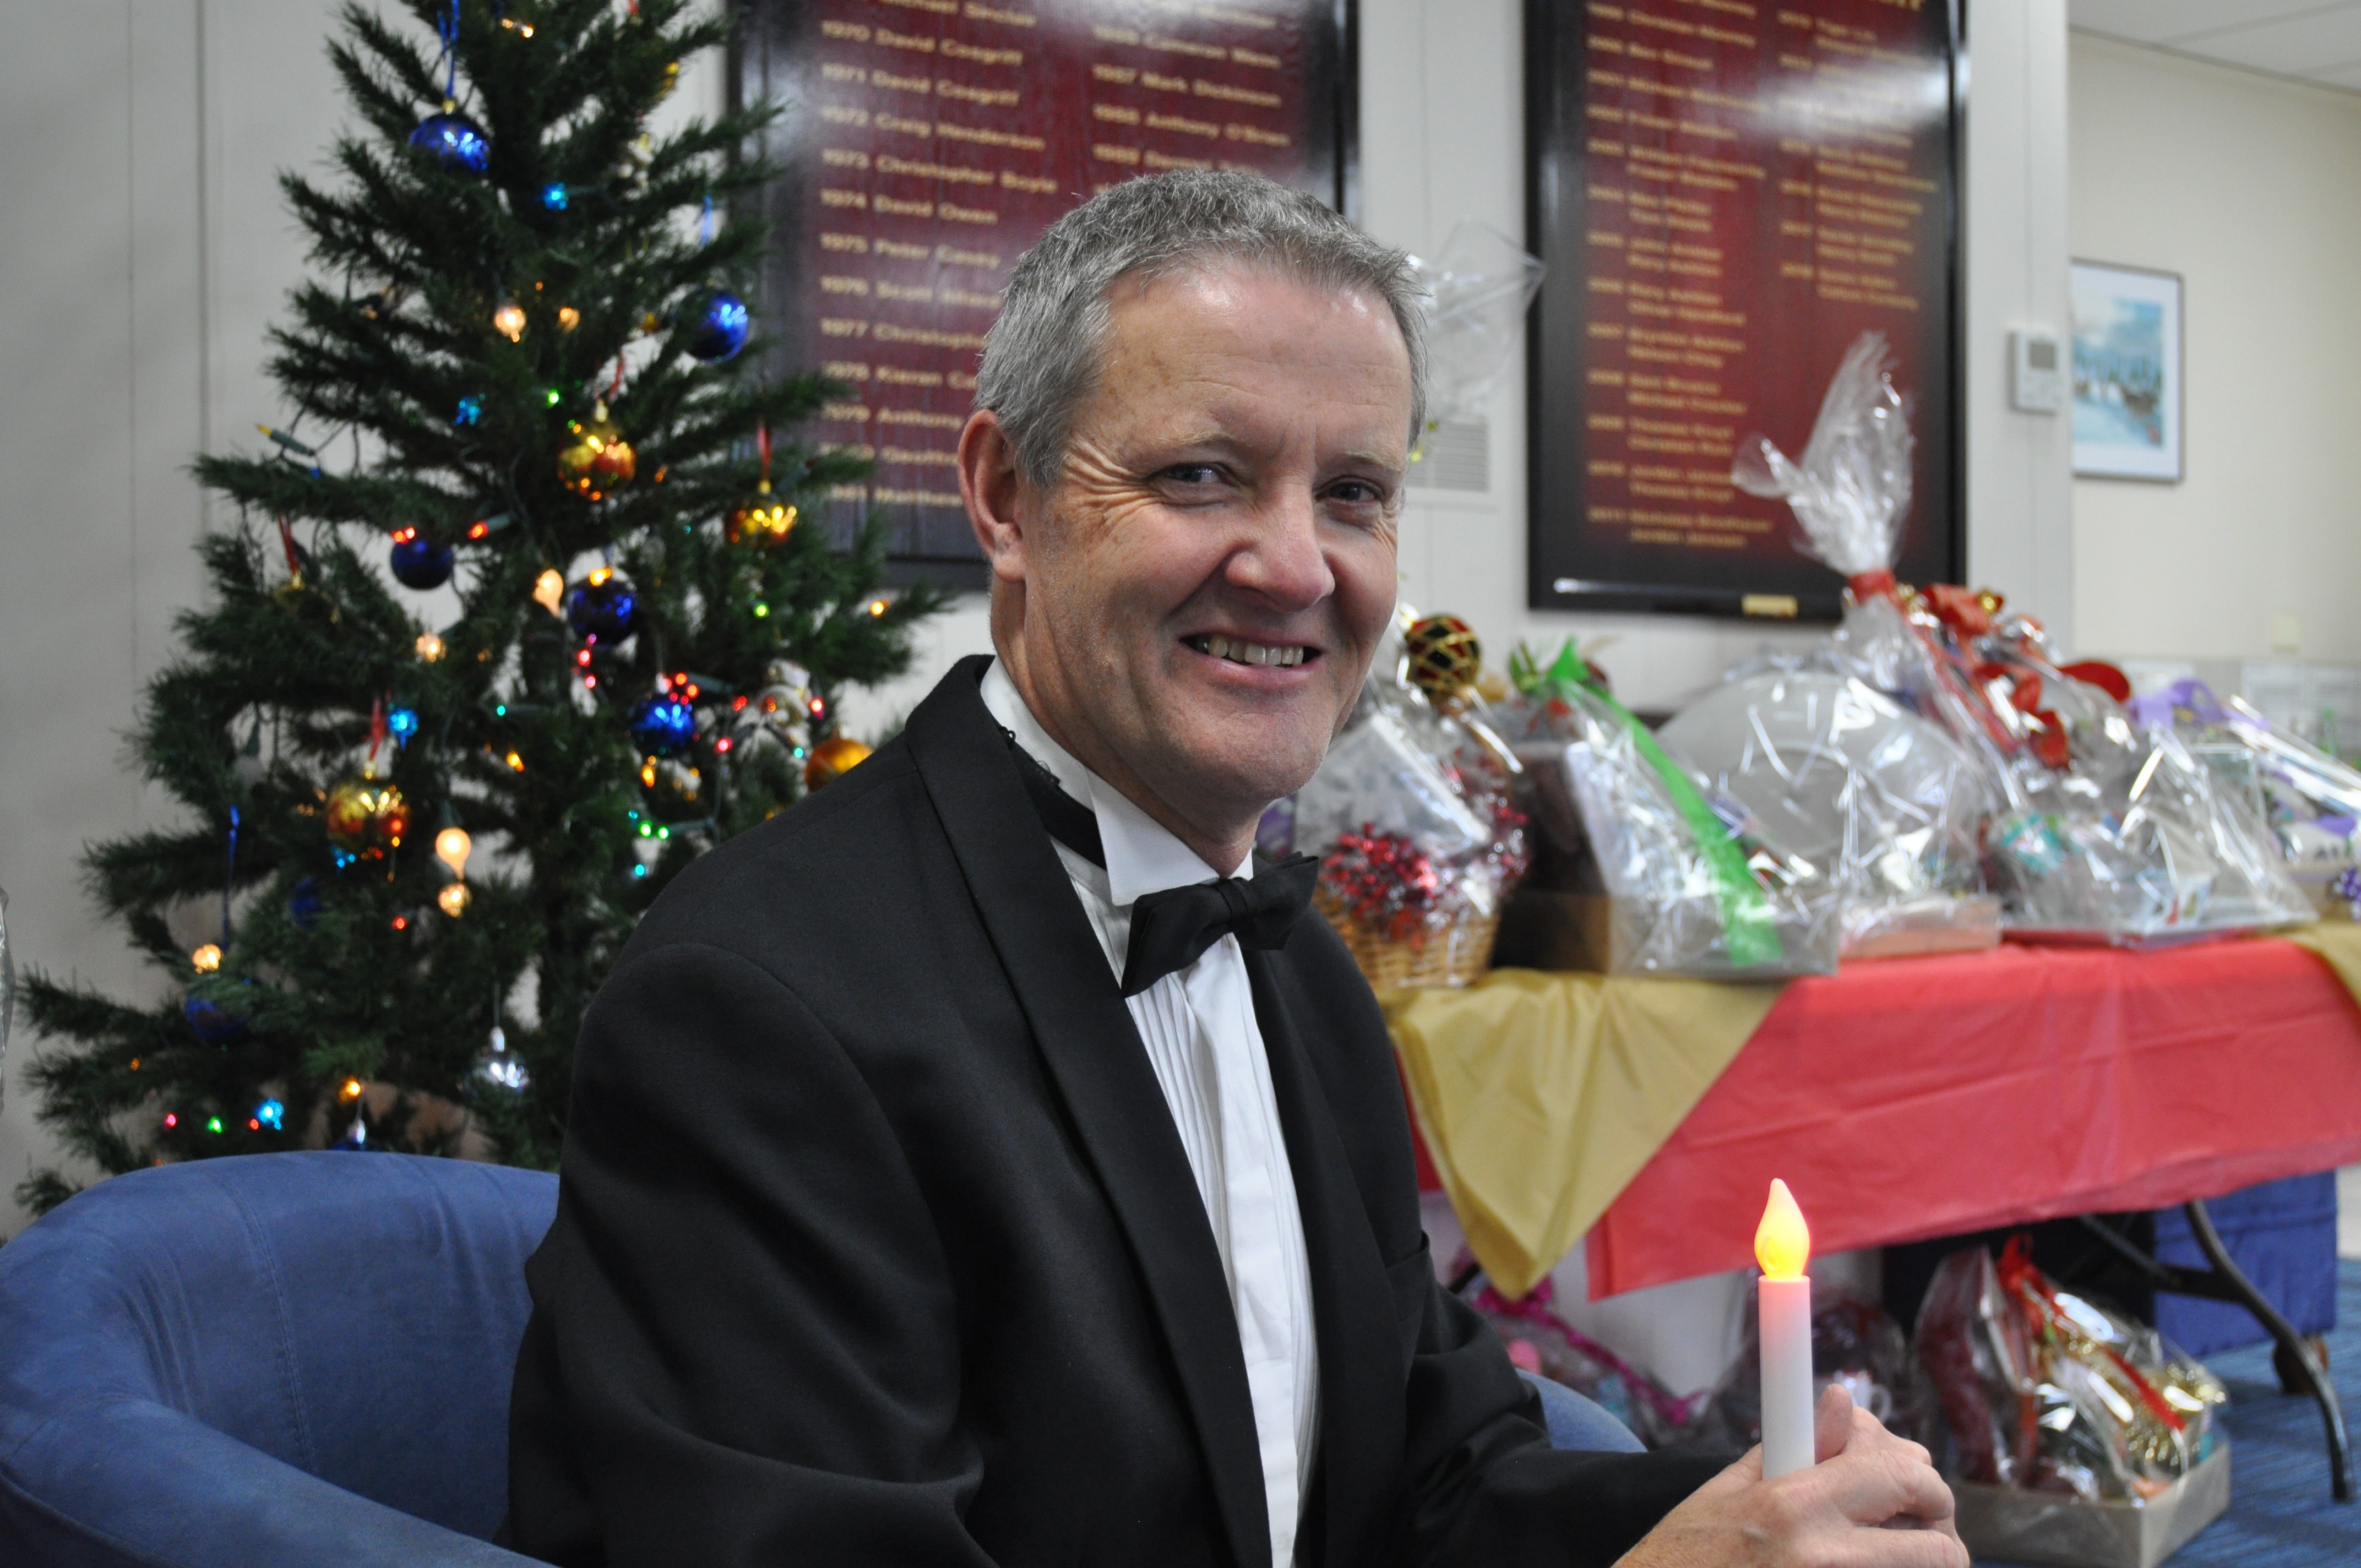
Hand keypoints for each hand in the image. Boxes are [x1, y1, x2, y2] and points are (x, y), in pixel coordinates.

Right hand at [1615, 1383, 1966, 1567]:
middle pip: (1941, 1547)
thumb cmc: (1683, 1558)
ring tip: (1880, 1550)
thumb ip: (1797, 1449)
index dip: (1922, 1477)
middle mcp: (1826, 1560)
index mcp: (1794, 1507)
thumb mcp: (1729, 1493)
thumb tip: (1843, 1402)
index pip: (1901, 1476)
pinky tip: (1861, 1565)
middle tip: (1906, 1529)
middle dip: (1934, 1532)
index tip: (1917, 1481)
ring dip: (1918, 1564)